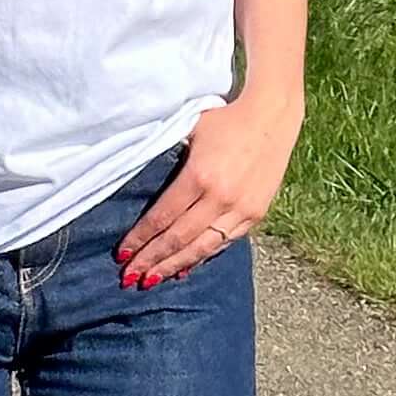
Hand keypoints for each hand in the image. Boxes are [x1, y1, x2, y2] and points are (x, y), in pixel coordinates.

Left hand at [115, 93, 299, 289]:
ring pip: (201, 247)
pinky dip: (202, 257)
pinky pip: (224, 242)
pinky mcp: (255, 213)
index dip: (140, 238)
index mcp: (199, 176)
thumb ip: (167, 156)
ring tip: (152, 281)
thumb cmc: (225, 117)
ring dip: (174, 266)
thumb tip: (138, 178)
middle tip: (129, 277)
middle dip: (151, 260)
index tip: (122, 253)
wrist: (272, 114)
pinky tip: (185, 268)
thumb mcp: (190, 130)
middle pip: (178, 239)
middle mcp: (220, 197)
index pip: (162, 217)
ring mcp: (241, 209)